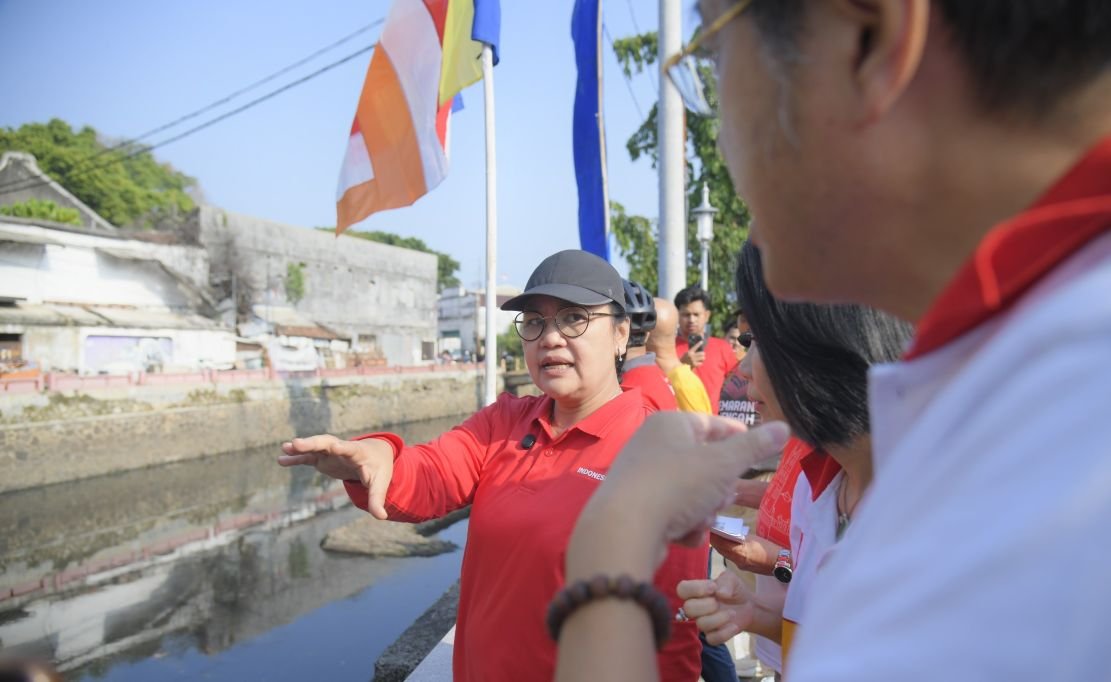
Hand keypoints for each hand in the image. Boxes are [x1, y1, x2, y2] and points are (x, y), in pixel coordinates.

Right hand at [278, 435, 394, 518]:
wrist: (374, 455)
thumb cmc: (378, 468)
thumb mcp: (380, 484)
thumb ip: (377, 499)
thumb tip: (382, 517)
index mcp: (358, 453)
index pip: (350, 449)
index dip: (343, 448)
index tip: (335, 446)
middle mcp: (342, 449)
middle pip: (327, 443)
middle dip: (313, 443)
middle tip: (297, 443)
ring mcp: (331, 452)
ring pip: (315, 447)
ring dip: (301, 447)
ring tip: (285, 447)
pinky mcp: (323, 458)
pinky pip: (308, 457)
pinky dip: (296, 458)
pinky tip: (281, 460)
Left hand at [568, 413, 789, 575]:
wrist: (624, 530)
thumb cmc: (676, 485)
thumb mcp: (723, 464)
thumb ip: (755, 447)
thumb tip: (784, 427)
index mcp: (669, 424)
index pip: (711, 424)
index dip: (736, 437)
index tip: (758, 449)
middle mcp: (652, 445)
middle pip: (703, 463)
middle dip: (719, 486)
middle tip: (722, 497)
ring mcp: (642, 478)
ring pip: (691, 492)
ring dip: (703, 510)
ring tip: (699, 520)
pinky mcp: (636, 508)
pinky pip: (673, 513)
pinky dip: (683, 525)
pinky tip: (682, 535)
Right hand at [677, 572, 758, 644]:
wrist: (748, 606)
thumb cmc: (734, 590)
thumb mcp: (732, 579)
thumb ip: (726, 581)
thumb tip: (719, 593)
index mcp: (696, 591)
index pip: (682, 589)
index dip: (695, 589)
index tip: (713, 588)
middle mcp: (696, 607)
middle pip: (688, 608)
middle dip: (707, 605)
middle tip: (719, 602)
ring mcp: (703, 622)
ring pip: (701, 624)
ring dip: (720, 618)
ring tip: (732, 613)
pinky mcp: (712, 636)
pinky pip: (712, 639)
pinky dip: (725, 633)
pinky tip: (734, 626)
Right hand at [681, 340, 705, 367]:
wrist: (681, 366)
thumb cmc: (685, 359)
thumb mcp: (687, 353)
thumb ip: (692, 351)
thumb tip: (699, 350)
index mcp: (689, 352)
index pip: (695, 347)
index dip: (698, 344)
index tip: (702, 341)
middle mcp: (692, 356)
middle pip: (702, 353)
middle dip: (703, 354)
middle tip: (702, 355)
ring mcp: (693, 360)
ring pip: (702, 358)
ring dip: (702, 358)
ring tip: (700, 359)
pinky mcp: (694, 365)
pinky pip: (701, 363)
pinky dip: (700, 363)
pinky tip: (698, 363)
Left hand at [709, 534, 780, 575]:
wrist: (781, 564)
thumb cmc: (769, 548)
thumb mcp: (754, 538)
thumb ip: (740, 536)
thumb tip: (727, 532)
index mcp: (741, 551)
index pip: (721, 543)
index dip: (714, 535)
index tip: (710, 527)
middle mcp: (738, 560)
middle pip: (720, 549)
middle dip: (715, 540)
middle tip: (711, 530)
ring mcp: (740, 565)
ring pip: (725, 554)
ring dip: (720, 545)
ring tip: (716, 536)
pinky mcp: (743, 567)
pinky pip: (731, 557)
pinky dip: (726, 550)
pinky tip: (726, 544)